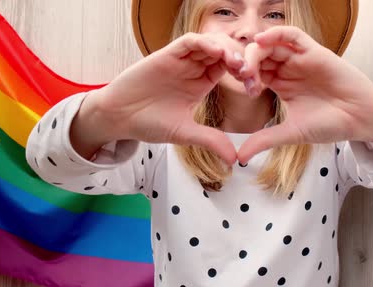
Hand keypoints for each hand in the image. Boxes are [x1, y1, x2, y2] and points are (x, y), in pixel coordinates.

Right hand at [90, 32, 244, 164]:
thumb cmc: (148, 123)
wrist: (118, 118)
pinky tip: (216, 53)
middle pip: (224, 52)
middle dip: (240, 59)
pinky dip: (204, 43)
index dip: (244, 74)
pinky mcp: (166, 55)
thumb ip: (210, 141)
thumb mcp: (185, 133)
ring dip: (226, 49)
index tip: (254, 87)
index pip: (229, 69)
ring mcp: (180, 60)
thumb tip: (235, 159)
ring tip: (237, 63)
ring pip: (210, 43)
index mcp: (200, 83)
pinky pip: (189, 41)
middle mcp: (193, 68)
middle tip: (250, 73)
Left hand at [236, 26, 372, 163]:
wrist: (361, 119)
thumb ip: (265, 140)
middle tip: (241, 76)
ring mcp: (301, 59)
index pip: (254, 72)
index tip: (245, 91)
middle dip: (246, 63)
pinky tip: (262, 40)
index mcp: (281, 84)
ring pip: (272, 45)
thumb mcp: (291, 132)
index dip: (244, 77)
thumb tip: (240, 157)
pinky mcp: (314, 52)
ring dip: (256, 51)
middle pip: (260, 56)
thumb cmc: (330, 124)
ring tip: (249, 66)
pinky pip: (293, 35)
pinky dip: (276, 33)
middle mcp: (289, 69)